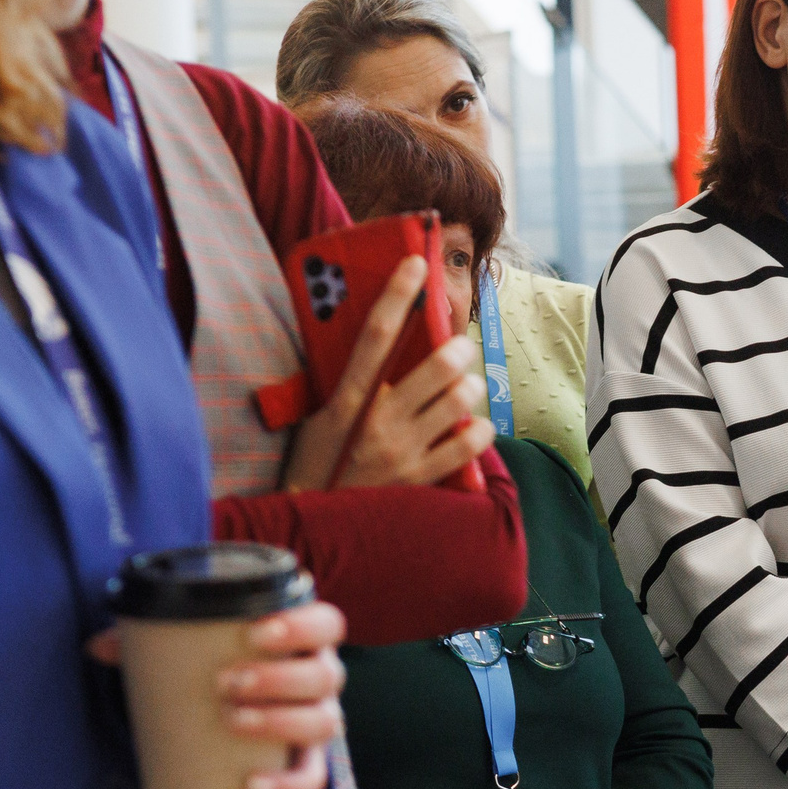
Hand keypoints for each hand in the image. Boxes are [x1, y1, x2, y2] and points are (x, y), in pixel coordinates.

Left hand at [87, 600, 344, 788]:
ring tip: (233, 721)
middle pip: (324, 677)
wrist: (234, 702)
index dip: (302, 627)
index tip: (256, 632)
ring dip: (282, 722)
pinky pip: (313, 778)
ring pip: (325, 723)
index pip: (327, 625)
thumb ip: (149, 639)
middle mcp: (322, 680)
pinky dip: (288, 785)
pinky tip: (253, 787)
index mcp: (307, 642)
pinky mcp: (306, 760)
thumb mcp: (190, 646)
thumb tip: (98, 647)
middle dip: (278, 679)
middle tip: (225, 683)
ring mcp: (320, 720)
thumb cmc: (218, 665)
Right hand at [280, 257, 493, 491]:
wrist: (308, 526)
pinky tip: (472, 426)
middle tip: (459, 347)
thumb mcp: (319, 418)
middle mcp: (377, 421)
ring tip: (465, 387)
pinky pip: (468, 443)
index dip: (396, 294)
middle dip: (457, 348)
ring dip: (470, 386)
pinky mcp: (422, 479)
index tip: (416, 262)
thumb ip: (349, 385)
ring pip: (459, 399)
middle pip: (436, 366)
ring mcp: (402, 452)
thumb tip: (374, 346)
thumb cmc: (315, 464)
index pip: (375, 335)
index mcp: (345, 400)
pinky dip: (478, 430)